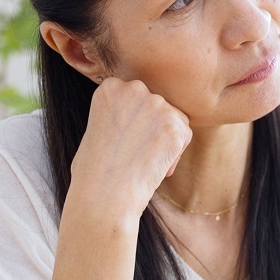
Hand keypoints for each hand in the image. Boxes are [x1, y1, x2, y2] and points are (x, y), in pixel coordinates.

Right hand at [69, 78, 192, 221]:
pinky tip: (156, 168)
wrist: (103, 193)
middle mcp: (134, 89)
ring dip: (166, 140)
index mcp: (110, 86)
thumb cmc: (95, 169)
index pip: (137, 96)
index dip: (136, 120)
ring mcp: (156, 105)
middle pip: (158, 104)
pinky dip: (174, 155)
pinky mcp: (174, 125)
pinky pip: (184, 136)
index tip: (126, 140)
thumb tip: (140, 116)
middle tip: (139, 152)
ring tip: (145, 162)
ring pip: (175, 119)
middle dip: (154, 127)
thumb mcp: (99, 126)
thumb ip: (118, 112)